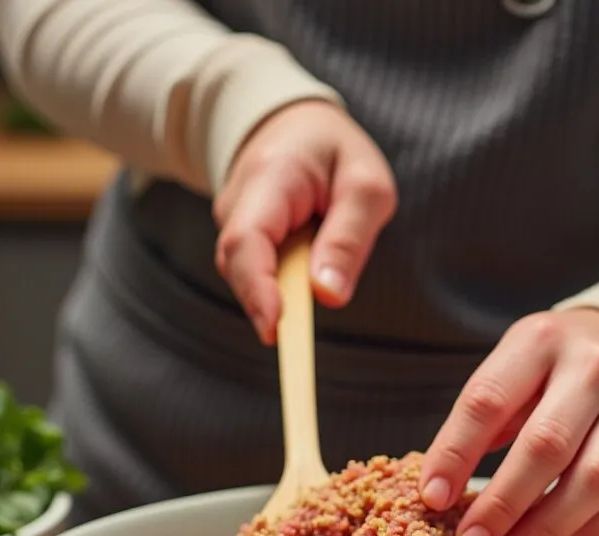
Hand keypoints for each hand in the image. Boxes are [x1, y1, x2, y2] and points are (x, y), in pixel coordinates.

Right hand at [213, 99, 397, 342]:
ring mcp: (233, 223)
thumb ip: (350, 237)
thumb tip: (327, 295)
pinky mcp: (240, 243)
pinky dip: (279, 287)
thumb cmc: (335, 153)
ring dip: (280, 293)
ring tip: (315, 280)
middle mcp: (238, 203)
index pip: (247, 241)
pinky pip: (256, 274)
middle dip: (267, 306)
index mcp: (270, 178)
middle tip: (297, 347)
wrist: (292, 124)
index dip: (258, 289)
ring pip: (248, 276)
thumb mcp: (365, 184)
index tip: (275, 329)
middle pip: (240, 267)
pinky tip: (303, 277)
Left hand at [420, 309, 598, 535]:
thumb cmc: (559, 367)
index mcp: (542, 342)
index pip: (489, 400)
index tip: (433, 498)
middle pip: (547, 445)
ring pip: (596, 479)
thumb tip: (441, 490)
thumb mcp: (515, 366)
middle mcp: (597, 369)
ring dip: (546, 529)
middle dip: (503, 503)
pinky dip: (591, 531)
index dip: (456, 454)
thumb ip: (482, 419)